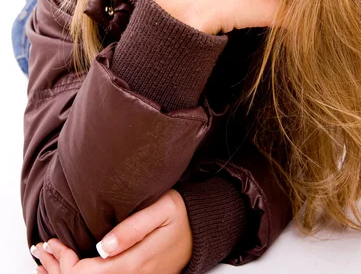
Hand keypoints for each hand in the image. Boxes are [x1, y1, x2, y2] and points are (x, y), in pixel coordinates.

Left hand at [30, 189, 192, 273]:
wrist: (202, 230)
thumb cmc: (181, 214)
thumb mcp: (162, 208)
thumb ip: (133, 228)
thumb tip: (102, 246)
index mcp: (136, 261)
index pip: (90, 273)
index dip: (65, 263)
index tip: (53, 242)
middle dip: (59, 270)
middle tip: (41, 250)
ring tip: (45, 261)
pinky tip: (68, 271)